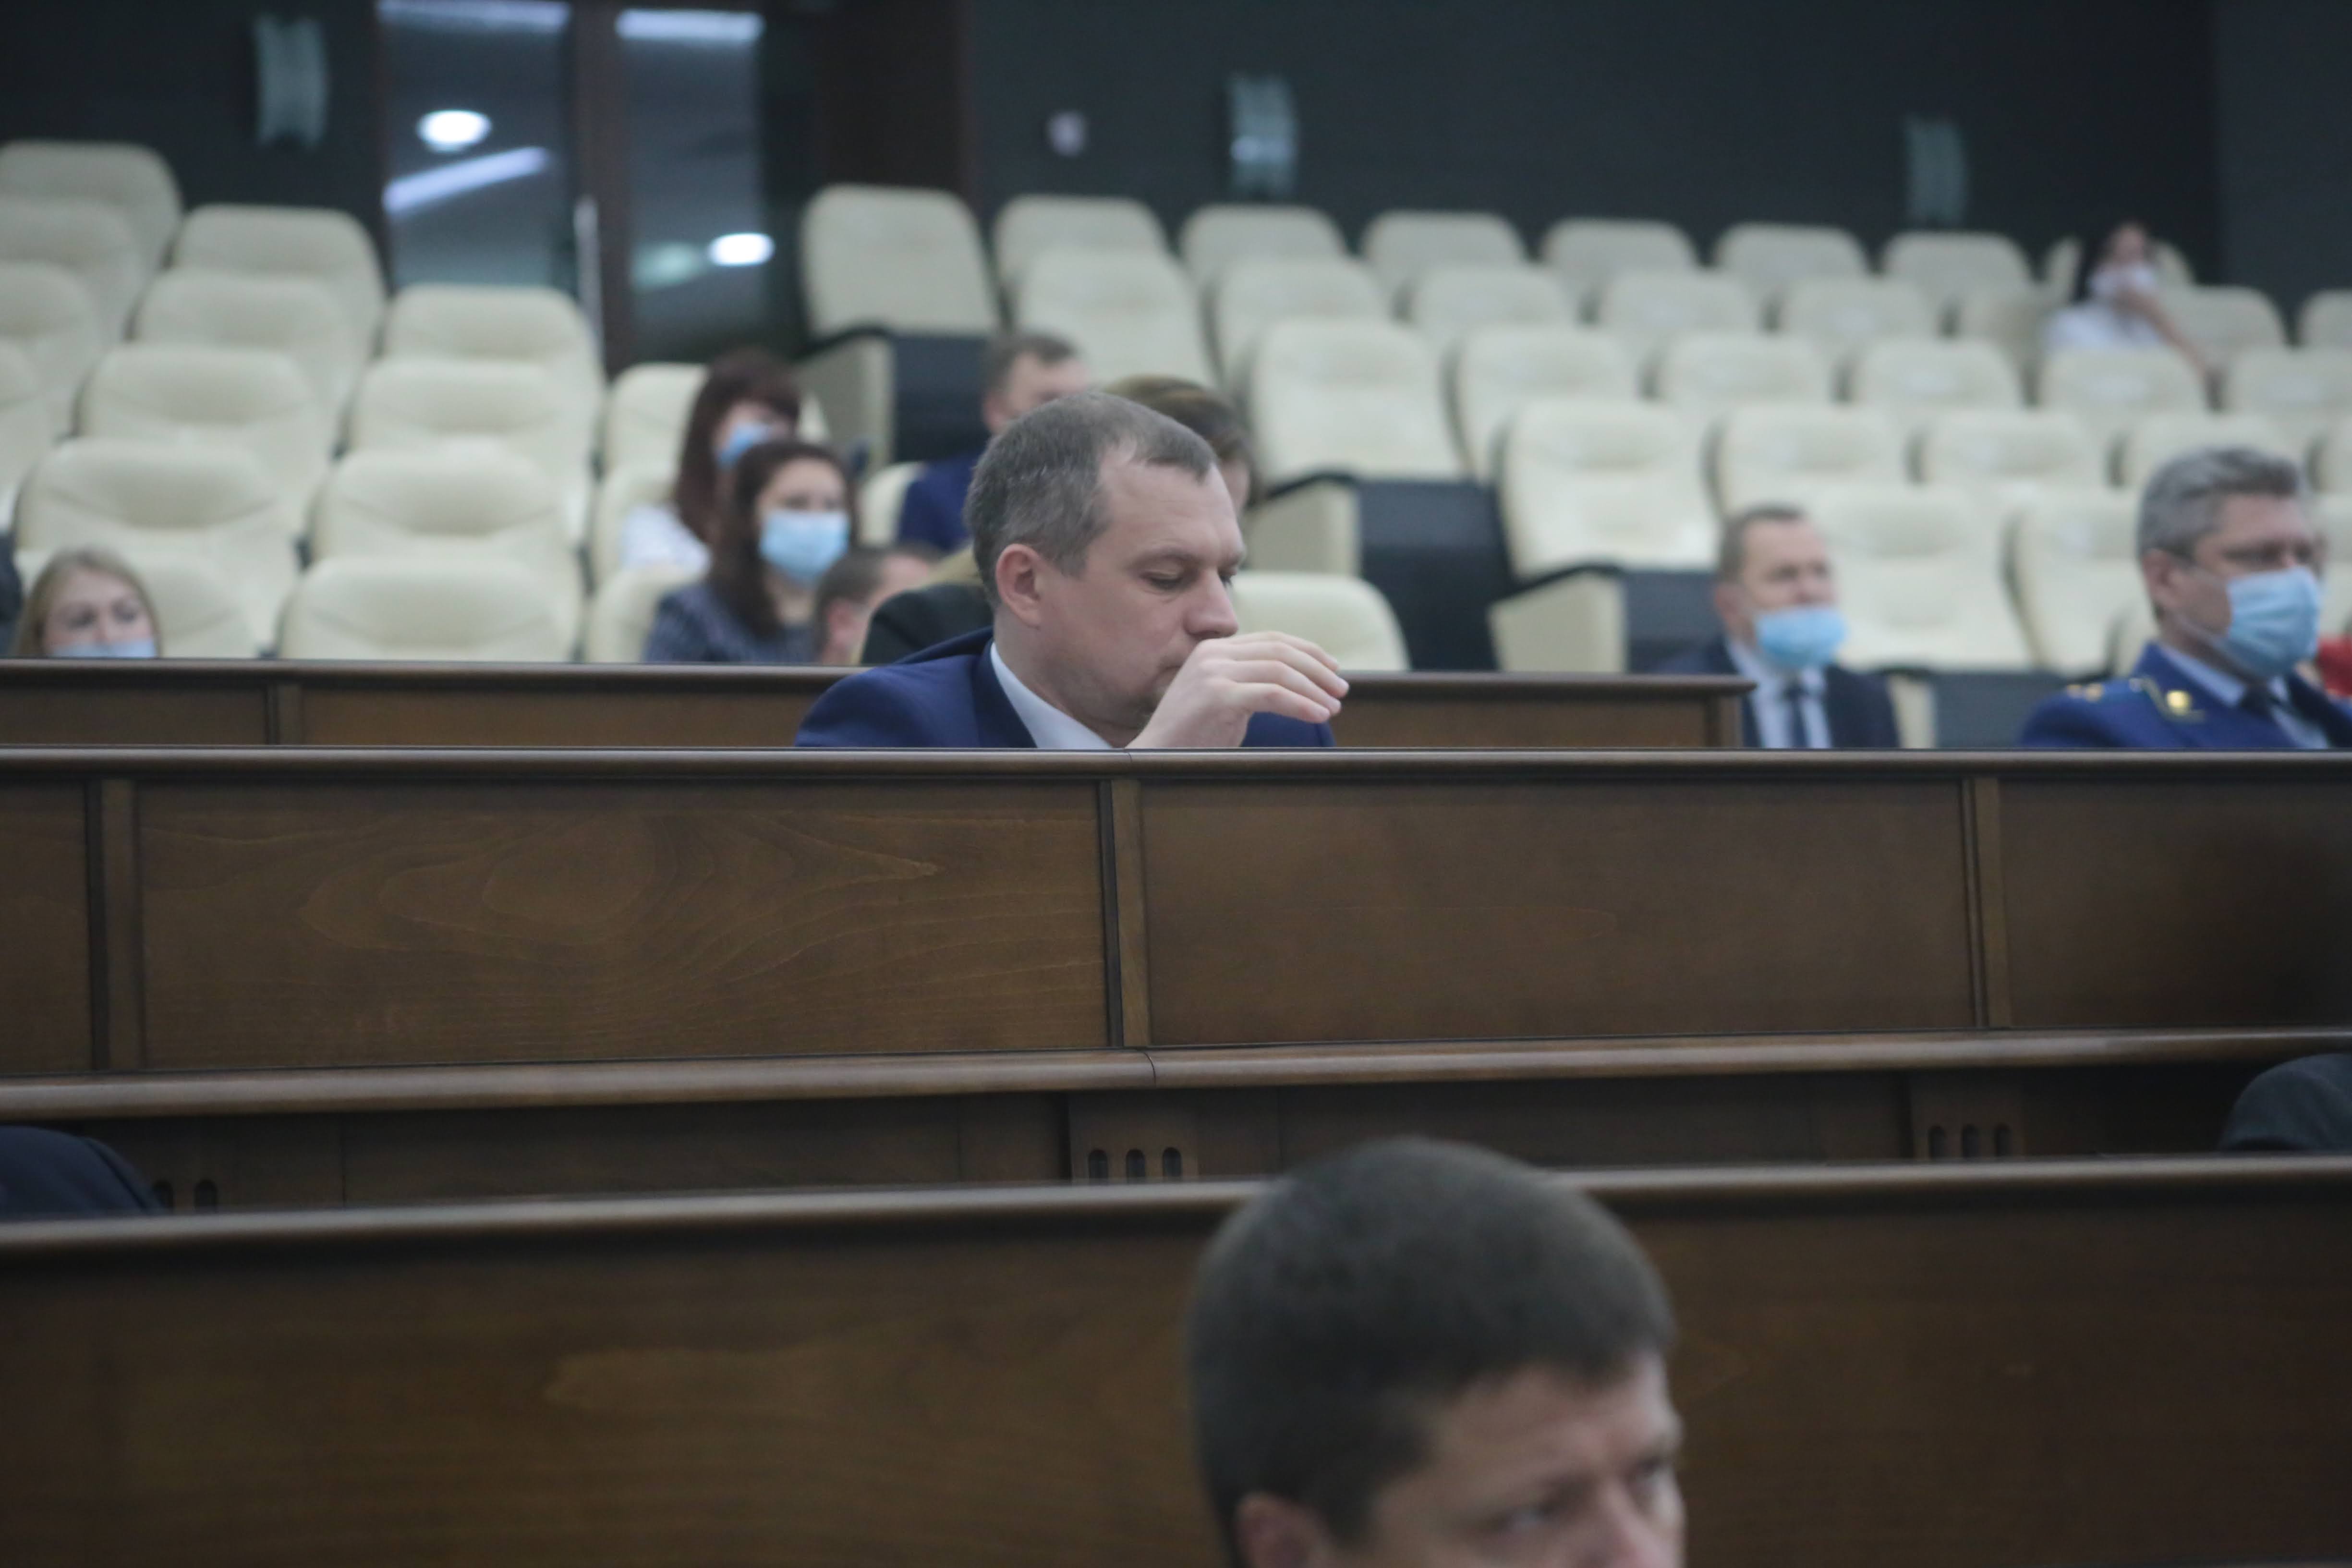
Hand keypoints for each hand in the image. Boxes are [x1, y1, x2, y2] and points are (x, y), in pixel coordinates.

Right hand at [1130, 631, 1346, 747]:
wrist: (1155, 757)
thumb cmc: (1193, 736)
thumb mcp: (1225, 699)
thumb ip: (1251, 684)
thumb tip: (1297, 685)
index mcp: (1215, 650)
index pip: (1272, 640)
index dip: (1309, 651)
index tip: (1334, 669)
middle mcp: (1213, 654)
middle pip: (1280, 651)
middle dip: (1317, 669)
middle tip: (1341, 690)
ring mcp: (1214, 673)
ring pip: (1279, 671)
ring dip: (1314, 689)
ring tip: (1334, 707)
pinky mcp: (1218, 696)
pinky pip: (1271, 694)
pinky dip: (1301, 704)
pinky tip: (1318, 715)